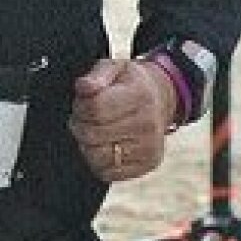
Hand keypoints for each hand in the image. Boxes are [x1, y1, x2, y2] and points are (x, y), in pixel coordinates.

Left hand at [69, 58, 177, 181]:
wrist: (160, 100)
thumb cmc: (130, 84)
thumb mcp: (114, 68)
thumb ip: (96, 75)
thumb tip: (84, 86)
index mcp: (140, 95)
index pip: (96, 108)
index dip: (80, 107)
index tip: (82, 102)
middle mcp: (148, 124)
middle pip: (93, 134)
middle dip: (80, 125)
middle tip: (84, 118)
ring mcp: (148, 148)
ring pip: (98, 156)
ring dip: (86, 144)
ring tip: (93, 130)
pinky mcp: (145, 165)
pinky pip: (107, 172)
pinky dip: (97, 160)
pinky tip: (103, 145)